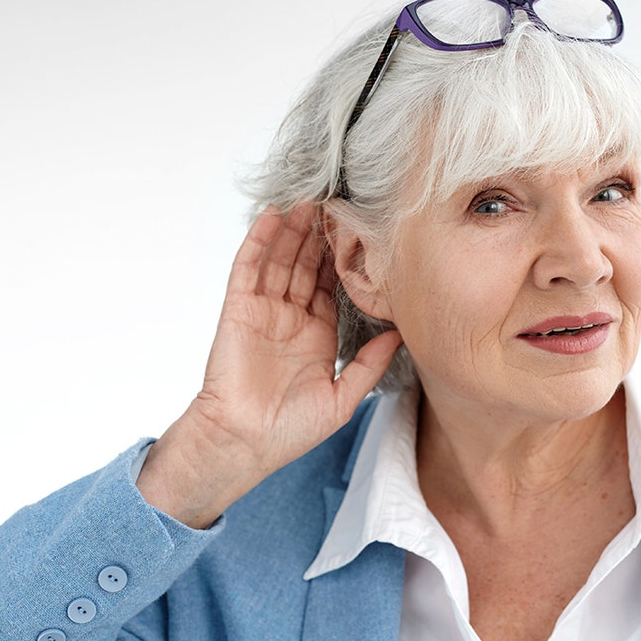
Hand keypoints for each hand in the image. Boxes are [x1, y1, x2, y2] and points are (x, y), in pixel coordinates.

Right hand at [137, 205, 401, 527]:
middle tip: (338, 201)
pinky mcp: (238, 309)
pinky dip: (259, 241)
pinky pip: (249, 268)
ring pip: (281, 259)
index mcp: (317, 335)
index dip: (345, 259)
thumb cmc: (290, 430)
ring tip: (309, 198)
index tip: (363, 231)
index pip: (333, 285)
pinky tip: (272, 216)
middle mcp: (291, 318)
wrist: (245, 442)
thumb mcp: (343, 398)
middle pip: (308, 264)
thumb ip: (370, 365)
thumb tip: (402, 334)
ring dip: (293, 229)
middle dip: (320, 234)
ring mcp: (263, 310)